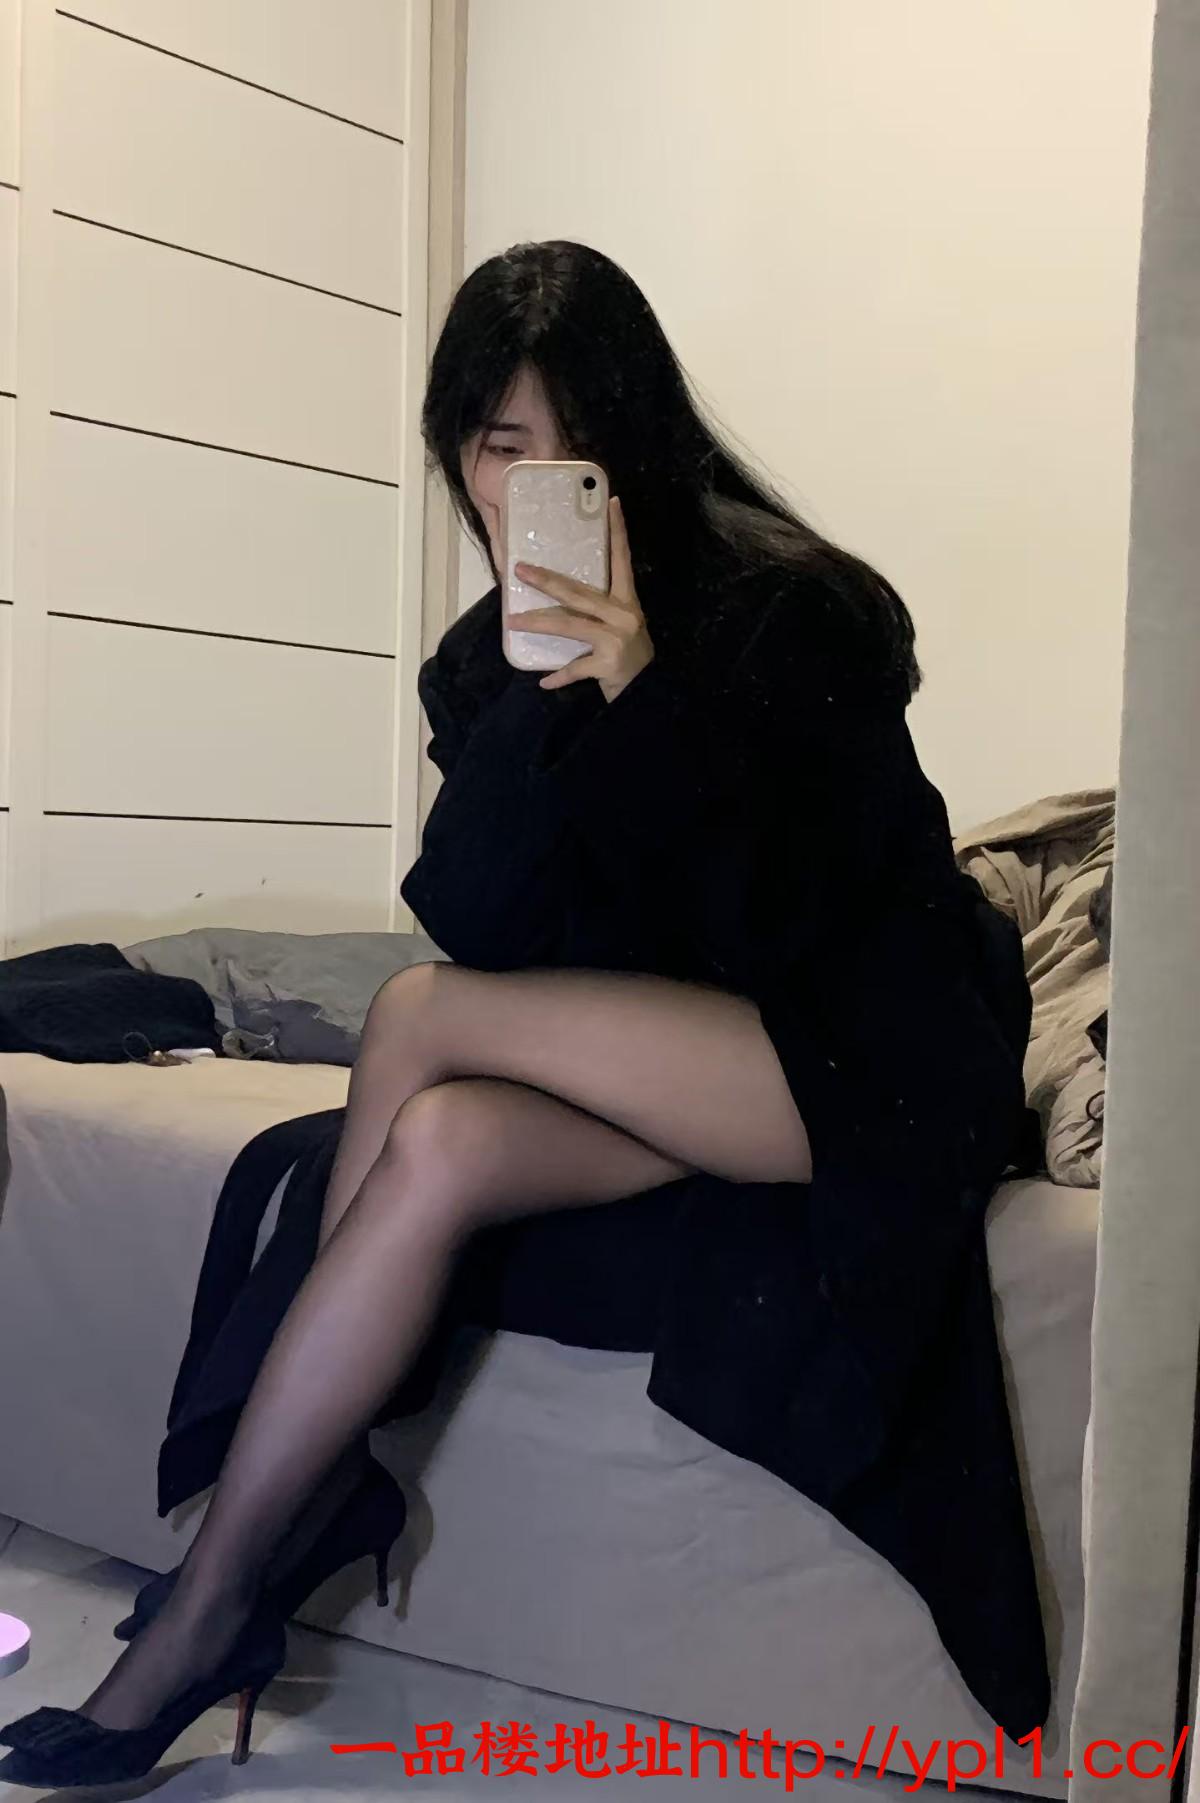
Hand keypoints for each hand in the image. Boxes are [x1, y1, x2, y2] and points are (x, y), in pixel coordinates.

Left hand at [511, 497, 654, 701]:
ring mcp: (615, 640)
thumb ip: (599, 610)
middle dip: (547, 581)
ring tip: (512, 622)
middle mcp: (623, 615)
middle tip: (519, 570)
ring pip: (569, 625)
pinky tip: (544, 682)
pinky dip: (559, 677)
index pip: (622, 559)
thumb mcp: (622, 625)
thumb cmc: (629, 656)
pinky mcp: (607, 665)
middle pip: (579, 592)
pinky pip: (575, 668)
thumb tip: (558, 597)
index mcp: (627, 601)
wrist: (650, 692)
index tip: (611, 503)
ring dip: (538, 623)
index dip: (618, 531)